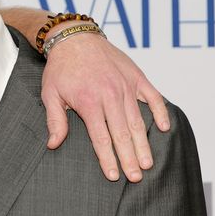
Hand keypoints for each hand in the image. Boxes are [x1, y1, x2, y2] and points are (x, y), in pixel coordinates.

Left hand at [41, 32, 169, 182]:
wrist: (75, 38)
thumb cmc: (61, 68)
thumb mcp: (50, 94)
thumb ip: (55, 120)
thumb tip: (54, 144)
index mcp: (88, 102)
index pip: (101, 138)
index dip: (108, 159)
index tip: (114, 176)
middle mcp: (110, 95)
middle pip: (122, 134)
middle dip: (130, 158)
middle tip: (136, 177)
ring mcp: (126, 86)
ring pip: (137, 120)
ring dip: (144, 143)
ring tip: (148, 163)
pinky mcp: (136, 77)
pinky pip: (153, 97)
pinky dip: (160, 112)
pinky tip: (164, 128)